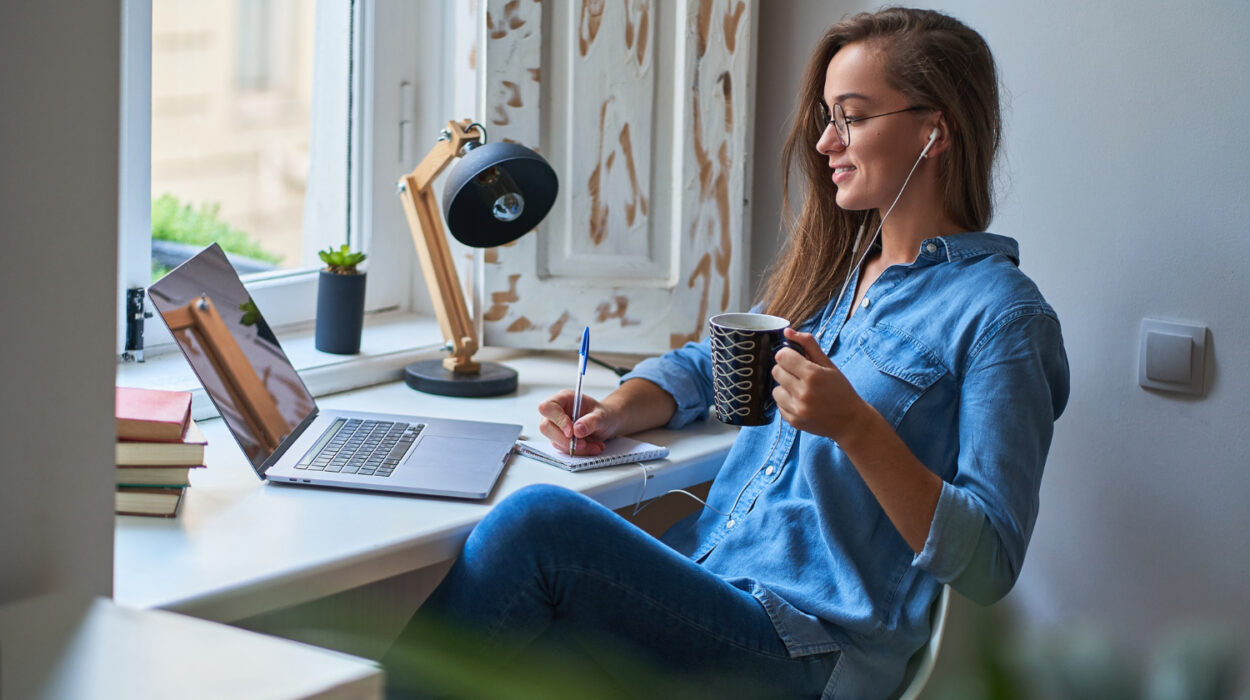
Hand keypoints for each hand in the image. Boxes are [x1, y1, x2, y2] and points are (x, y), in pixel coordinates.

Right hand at [537, 390, 621, 455]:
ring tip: (596, 445)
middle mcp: (556, 413)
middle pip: (546, 427)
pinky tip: (593, 447)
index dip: (557, 420)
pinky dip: (580, 452)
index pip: (548, 407)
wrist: (608, 424)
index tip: (571, 432)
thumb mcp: (602, 415)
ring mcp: (556, 427)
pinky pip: (565, 449)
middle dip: (564, 440)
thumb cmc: (604, 414)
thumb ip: (591, 421)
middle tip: (583, 444)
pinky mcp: (561, 440)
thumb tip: (577, 430)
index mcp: (563, 399)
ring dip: (576, 448)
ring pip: (556, 442)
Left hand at [772, 327, 870, 441]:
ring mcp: (797, 409)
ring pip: (775, 389)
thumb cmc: (841, 389)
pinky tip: (802, 402)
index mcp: (812, 375)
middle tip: (799, 374)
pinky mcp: (793, 421)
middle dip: (786, 369)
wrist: (850, 421)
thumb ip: (808, 344)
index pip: (782, 356)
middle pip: (776, 371)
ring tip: (800, 389)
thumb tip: (787, 331)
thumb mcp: (828, 364)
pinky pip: (779, 405)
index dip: (787, 354)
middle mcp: (803, 393)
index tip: (794, 358)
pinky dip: (787, 402)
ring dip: (784, 387)